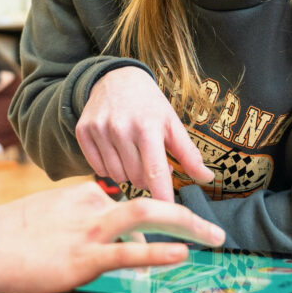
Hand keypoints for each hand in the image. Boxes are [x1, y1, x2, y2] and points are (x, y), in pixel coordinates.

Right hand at [0, 181, 225, 292]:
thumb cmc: (8, 234)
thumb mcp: (47, 215)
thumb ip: (76, 219)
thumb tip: (95, 235)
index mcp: (83, 194)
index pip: (130, 198)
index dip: (160, 209)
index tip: (182, 220)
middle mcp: (92, 204)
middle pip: (149, 202)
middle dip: (188, 214)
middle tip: (215, 229)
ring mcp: (89, 229)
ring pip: (146, 218)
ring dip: (186, 226)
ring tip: (213, 236)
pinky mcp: (83, 255)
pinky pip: (129, 252)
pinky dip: (159, 251)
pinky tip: (181, 253)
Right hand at [75, 66, 213, 201]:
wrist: (116, 77)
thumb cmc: (149, 104)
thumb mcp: (171, 122)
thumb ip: (189, 153)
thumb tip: (208, 178)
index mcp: (148, 126)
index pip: (155, 171)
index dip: (162, 196)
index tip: (169, 215)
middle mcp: (121, 127)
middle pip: (136, 177)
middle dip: (147, 179)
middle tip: (151, 164)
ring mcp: (99, 129)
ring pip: (117, 176)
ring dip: (128, 174)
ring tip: (134, 157)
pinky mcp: (83, 131)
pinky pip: (98, 169)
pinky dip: (109, 168)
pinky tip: (116, 153)